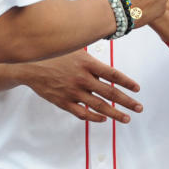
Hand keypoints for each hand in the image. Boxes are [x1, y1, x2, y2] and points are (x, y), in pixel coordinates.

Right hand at [22, 50, 141, 122]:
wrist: (29, 66)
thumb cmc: (54, 56)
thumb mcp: (74, 50)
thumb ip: (91, 59)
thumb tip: (108, 64)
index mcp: (86, 63)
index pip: (112, 73)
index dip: (126, 82)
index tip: (137, 89)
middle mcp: (82, 78)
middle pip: (110, 92)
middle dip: (127, 101)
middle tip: (139, 108)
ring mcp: (72, 91)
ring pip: (99, 106)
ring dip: (115, 113)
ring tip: (126, 118)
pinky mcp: (63, 102)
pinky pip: (82, 113)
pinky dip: (94, 117)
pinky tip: (104, 119)